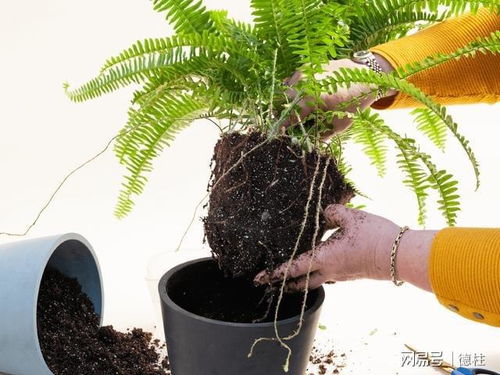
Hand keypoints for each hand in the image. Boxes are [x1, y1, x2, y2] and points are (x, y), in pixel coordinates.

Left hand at [254, 205, 434, 291]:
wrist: (401, 255)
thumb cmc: (375, 236)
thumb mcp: (352, 217)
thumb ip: (333, 212)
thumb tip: (324, 211)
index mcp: (325, 258)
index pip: (293, 268)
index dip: (274, 274)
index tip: (259, 279)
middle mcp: (330, 271)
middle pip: (301, 283)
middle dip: (284, 285)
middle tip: (271, 284)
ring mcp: (342, 275)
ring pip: (315, 282)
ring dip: (301, 280)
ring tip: (292, 275)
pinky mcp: (352, 274)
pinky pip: (329, 277)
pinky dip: (318, 273)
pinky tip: (320, 263)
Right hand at [284, 55, 395, 136]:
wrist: (365, 76)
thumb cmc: (353, 102)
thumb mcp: (338, 124)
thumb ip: (321, 135)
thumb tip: (307, 143)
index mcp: (310, 98)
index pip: (289, 117)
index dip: (285, 127)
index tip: (282, 133)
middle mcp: (303, 83)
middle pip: (284, 103)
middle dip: (286, 114)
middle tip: (292, 123)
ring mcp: (302, 73)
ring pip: (286, 92)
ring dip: (289, 101)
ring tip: (299, 110)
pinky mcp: (305, 68)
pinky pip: (292, 82)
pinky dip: (295, 90)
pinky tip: (304, 97)